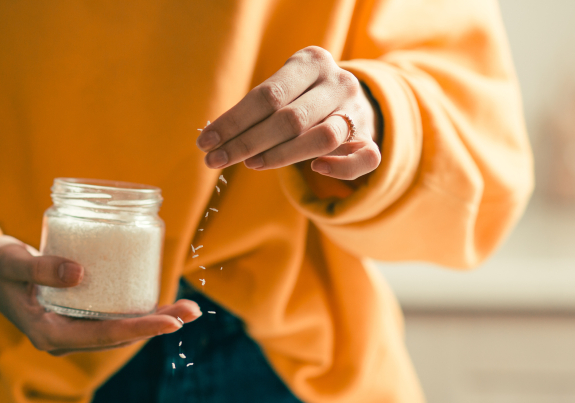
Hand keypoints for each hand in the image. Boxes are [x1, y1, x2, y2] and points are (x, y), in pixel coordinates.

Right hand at [0, 220, 199, 355]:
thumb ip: (41, 267)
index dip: (140, 329)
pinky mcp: (74, 316)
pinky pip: (111, 317)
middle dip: (156, 325)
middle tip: (192, 311)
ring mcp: (70, 329)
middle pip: (119, 337)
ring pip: (118, 329)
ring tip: (187, 308)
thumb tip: (79, 273)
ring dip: (152, 319)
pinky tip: (159, 301)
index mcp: (49, 335)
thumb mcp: (12, 261)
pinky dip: (135, 310)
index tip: (171, 321)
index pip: (105, 336)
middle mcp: (63, 338)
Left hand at [196, 46, 379, 179]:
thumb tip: (213, 138)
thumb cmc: (302, 97)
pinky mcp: (370, 138)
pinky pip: (363, 157)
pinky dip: (340, 168)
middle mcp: (338, 83)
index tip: (205, 142)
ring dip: (281, 156)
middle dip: (247, 143)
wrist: (352, 99)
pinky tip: (315, 169)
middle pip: (289, 118)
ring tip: (251, 164)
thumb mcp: (283, 87)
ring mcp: (356, 111)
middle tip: (216, 161)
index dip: (233, 122)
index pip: (267, 95)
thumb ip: (258, 108)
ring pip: (322, 138)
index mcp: (312, 62)